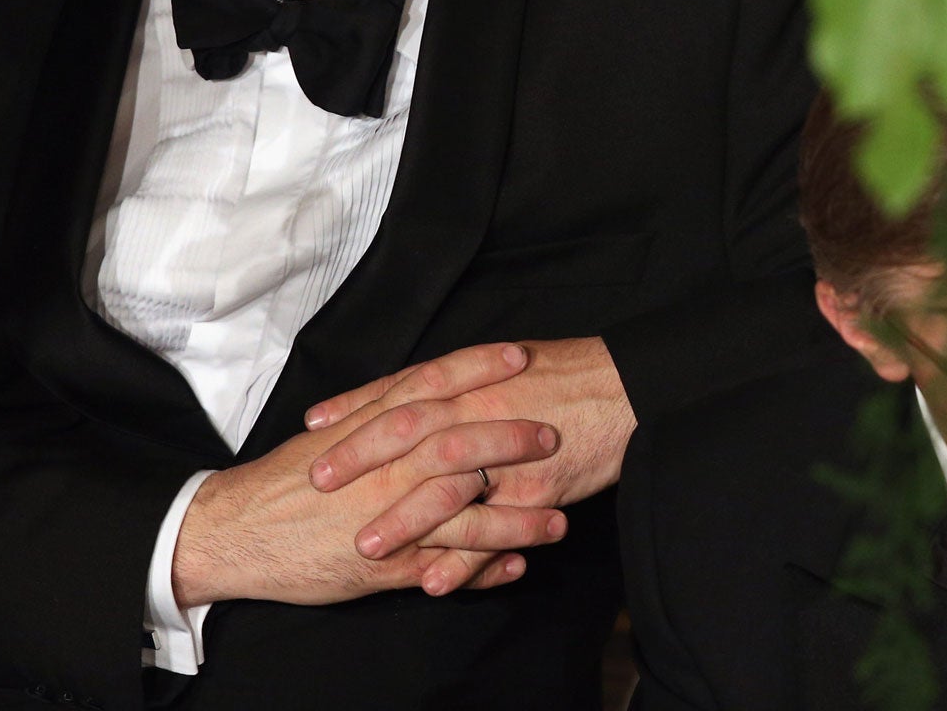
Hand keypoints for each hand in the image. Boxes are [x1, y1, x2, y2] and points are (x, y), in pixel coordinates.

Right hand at [173, 345, 566, 606]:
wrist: (236, 530)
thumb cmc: (286, 481)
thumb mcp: (334, 435)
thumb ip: (379, 415)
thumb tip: (423, 397)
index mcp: (372, 428)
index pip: (433, 385)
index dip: (478, 369)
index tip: (519, 354)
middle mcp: (385, 467)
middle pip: (459, 444)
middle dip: (511, 439)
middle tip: (552, 434)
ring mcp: (387, 516)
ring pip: (463, 515)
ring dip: (516, 519)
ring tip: (560, 522)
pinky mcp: (382, 562)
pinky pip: (443, 568)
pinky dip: (483, 570)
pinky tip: (517, 569)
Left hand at [303, 337, 637, 592]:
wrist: (631, 387)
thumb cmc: (572, 373)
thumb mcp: (510, 362)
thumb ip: (463, 378)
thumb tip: (421, 388)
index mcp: (474, 375)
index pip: (402, 387)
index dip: (356, 405)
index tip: (314, 423)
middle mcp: (483, 408)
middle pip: (408, 431)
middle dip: (359, 458)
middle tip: (317, 482)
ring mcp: (509, 452)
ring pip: (445, 486)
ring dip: (401, 519)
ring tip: (363, 547)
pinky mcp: (537, 492)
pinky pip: (493, 530)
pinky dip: (461, 559)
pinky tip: (432, 583)